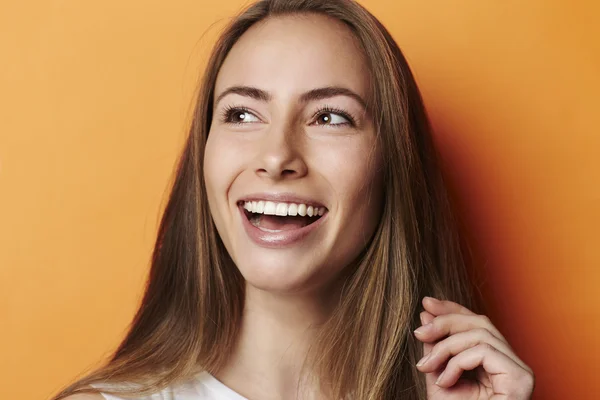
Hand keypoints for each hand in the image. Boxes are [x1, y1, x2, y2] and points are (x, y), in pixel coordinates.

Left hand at [414, 297, 533, 398]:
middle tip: (419, 333)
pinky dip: (458, 362)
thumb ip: (434, 349)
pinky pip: (483, 351)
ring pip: (480, 333)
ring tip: (427, 366)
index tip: (426, 304)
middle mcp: (513, 363)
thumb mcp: (439, 377)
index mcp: (496, 361)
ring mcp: (520, 370)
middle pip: (480, 323)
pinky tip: (445, 380)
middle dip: (445, 322)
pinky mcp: (520, 378)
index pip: (477, 323)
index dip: (452, 309)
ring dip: (445, 347)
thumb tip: (425, 315)